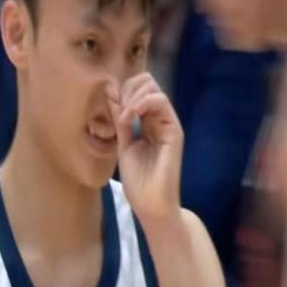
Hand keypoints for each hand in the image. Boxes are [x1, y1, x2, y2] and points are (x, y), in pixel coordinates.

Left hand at [106, 73, 183, 221]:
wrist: (150, 204)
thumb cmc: (138, 180)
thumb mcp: (123, 144)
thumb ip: (120, 120)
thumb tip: (112, 93)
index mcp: (147, 122)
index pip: (138, 89)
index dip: (124, 90)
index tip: (113, 105)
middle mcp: (159, 119)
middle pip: (148, 83)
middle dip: (129, 89)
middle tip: (120, 110)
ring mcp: (168, 123)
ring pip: (154, 89)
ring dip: (134, 96)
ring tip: (125, 116)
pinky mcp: (174, 130)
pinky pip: (161, 102)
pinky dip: (142, 103)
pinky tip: (131, 116)